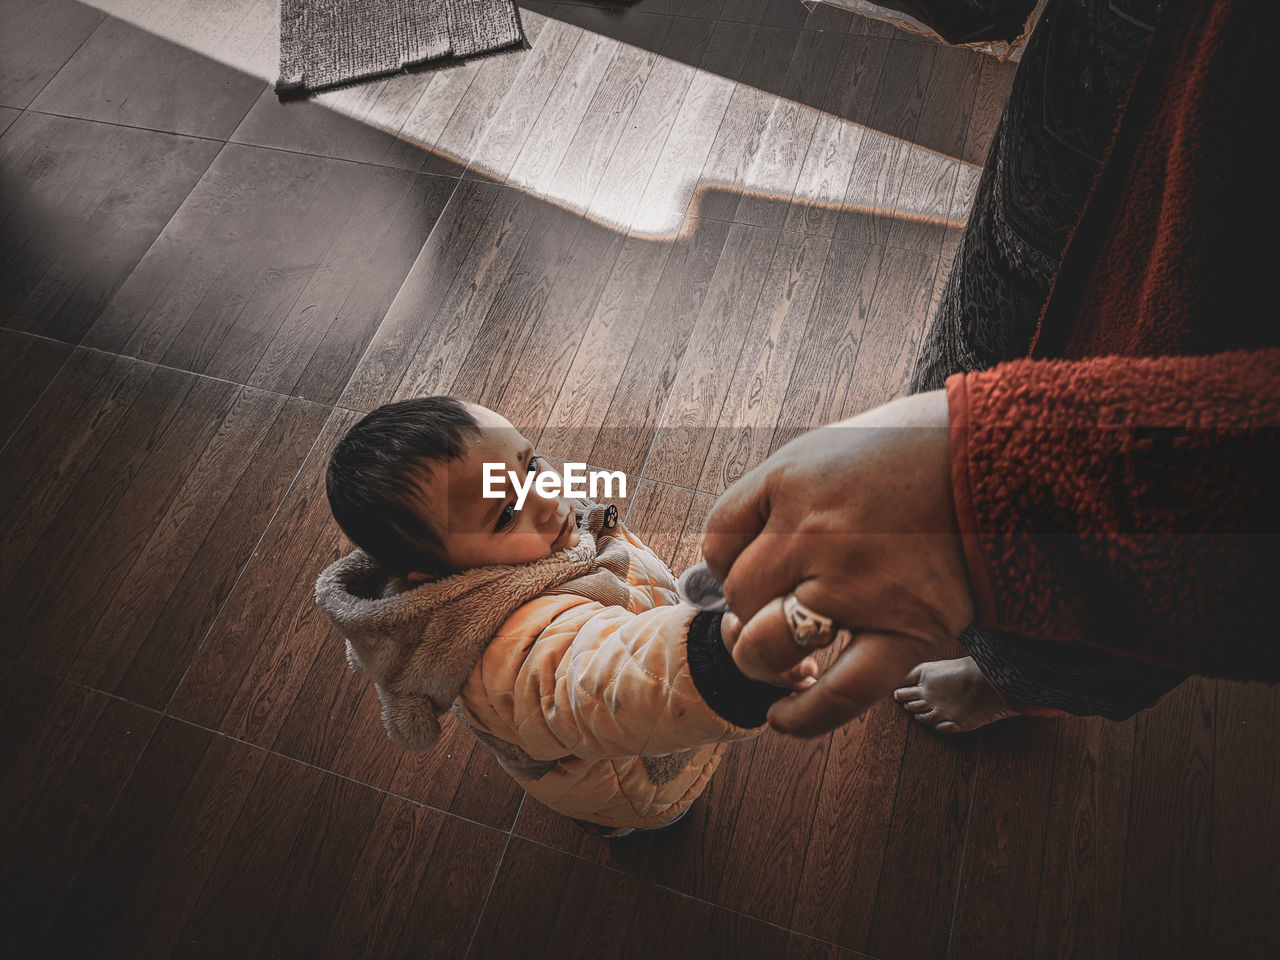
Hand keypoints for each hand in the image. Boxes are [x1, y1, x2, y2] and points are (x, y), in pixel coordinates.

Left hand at [702, 390, 974, 736]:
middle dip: (745, 613)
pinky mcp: (908, 630)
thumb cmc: (923, 450)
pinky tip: (781, 719)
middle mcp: (815, 531)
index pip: (719, 537)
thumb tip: (744, 547)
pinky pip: (839, 692)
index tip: (751, 570)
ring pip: (767, 646)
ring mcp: (857, 585)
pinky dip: (804, 716)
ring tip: (780, 663)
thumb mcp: (837, 447)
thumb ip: (786, 492)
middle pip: (739, 593)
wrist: (1014, 458)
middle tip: (769, 616)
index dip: (725, 563)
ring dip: (763, 661)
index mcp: (793, 478)